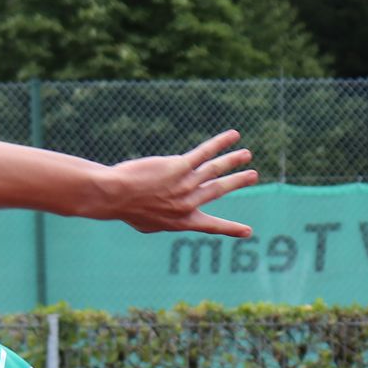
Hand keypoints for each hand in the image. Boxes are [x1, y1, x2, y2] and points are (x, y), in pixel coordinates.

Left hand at [100, 131, 257, 236]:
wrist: (115, 196)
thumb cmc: (126, 210)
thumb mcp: (146, 224)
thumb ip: (162, 221)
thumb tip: (167, 219)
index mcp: (181, 221)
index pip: (210, 225)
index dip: (230, 229)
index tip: (248, 231)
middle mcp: (188, 204)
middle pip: (219, 189)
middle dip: (237, 182)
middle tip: (253, 175)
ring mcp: (185, 184)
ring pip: (215, 170)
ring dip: (233, 161)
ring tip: (246, 155)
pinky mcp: (179, 166)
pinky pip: (205, 152)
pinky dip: (220, 143)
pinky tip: (233, 135)